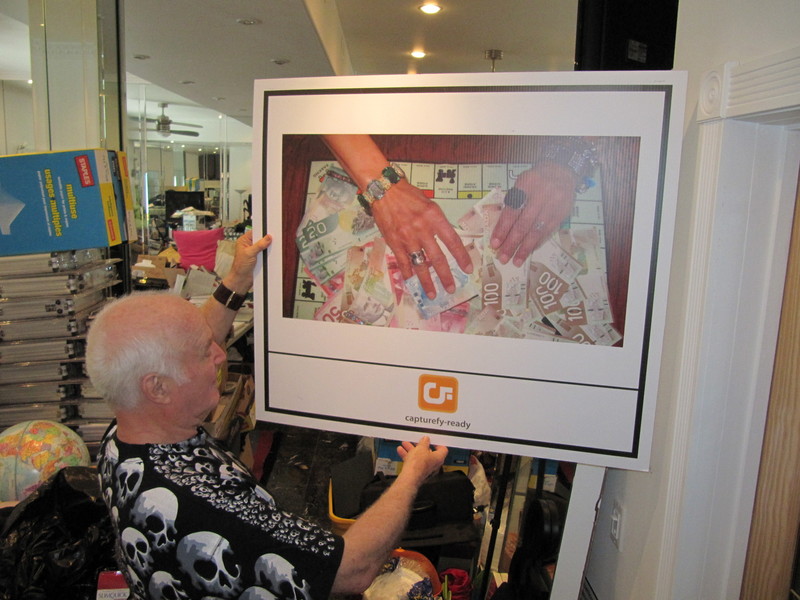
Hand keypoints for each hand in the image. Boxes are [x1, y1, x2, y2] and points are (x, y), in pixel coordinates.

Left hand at [225, 231, 271, 292]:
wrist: (241, 279)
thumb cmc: (240, 267)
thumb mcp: (249, 253)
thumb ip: (259, 245)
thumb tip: (268, 237)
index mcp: (244, 241)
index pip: (255, 232)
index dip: (262, 231)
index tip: (270, 230)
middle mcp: (249, 245)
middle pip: (261, 239)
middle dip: (267, 240)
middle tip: (274, 239)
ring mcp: (255, 251)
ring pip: (265, 246)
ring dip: (268, 248)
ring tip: (274, 246)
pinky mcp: (259, 258)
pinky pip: (266, 253)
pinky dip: (269, 254)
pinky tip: (273, 253)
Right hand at [374, 180, 472, 298]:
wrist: (385, 190)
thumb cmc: (409, 196)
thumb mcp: (430, 205)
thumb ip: (439, 223)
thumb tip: (448, 241)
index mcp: (435, 217)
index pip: (453, 240)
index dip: (461, 256)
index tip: (468, 268)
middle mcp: (422, 229)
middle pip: (438, 258)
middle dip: (445, 276)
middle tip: (451, 289)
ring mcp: (407, 238)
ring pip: (420, 264)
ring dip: (427, 281)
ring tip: (432, 294)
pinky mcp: (394, 242)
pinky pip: (403, 262)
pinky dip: (408, 273)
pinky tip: (412, 281)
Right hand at [396, 436, 447, 486]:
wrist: (409, 478)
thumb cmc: (418, 464)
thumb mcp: (421, 448)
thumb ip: (424, 442)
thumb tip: (426, 439)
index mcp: (438, 458)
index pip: (443, 450)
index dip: (438, 444)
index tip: (432, 440)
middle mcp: (434, 465)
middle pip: (429, 453)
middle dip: (420, 446)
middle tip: (416, 441)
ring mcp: (425, 470)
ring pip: (419, 457)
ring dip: (412, 450)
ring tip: (405, 444)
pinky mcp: (417, 472)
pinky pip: (414, 463)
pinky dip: (408, 456)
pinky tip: (401, 451)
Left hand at [490, 162, 576, 265]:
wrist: (562, 171)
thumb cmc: (535, 180)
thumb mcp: (520, 183)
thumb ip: (512, 203)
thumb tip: (500, 228)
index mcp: (526, 185)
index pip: (512, 210)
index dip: (502, 228)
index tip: (495, 243)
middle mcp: (542, 195)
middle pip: (524, 224)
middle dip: (512, 243)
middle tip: (503, 257)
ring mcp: (554, 205)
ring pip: (537, 231)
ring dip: (525, 248)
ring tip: (516, 261)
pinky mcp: (562, 213)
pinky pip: (548, 231)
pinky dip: (537, 242)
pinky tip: (529, 251)